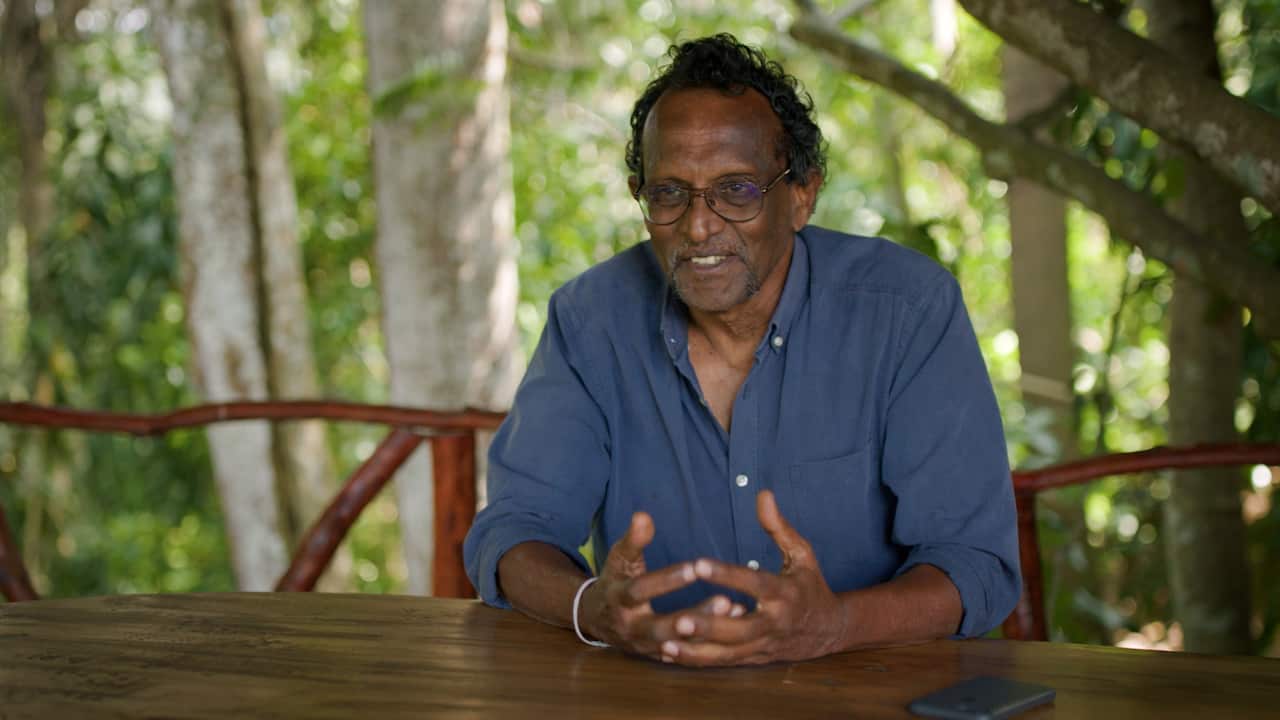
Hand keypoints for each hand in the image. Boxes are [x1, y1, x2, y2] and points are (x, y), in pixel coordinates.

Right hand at [578, 511, 722, 659]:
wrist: (597, 618)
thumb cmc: (614, 580)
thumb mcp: (619, 558)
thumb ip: (633, 540)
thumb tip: (643, 516)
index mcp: (619, 600)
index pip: (641, 591)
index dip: (667, 580)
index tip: (695, 567)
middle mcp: (631, 628)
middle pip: (661, 627)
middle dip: (693, 616)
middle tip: (725, 601)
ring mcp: (646, 646)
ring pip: (679, 644)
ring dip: (708, 630)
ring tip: (736, 610)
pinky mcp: (660, 655)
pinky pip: (687, 652)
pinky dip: (711, 640)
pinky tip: (736, 624)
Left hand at [657, 490, 847, 665]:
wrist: (829, 630)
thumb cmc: (809, 585)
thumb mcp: (801, 554)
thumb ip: (779, 527)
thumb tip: (762, 494)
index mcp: (786, 594)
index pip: (755, 584)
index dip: (727, 575)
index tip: (699, 564)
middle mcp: (775, 623)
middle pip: (740, 630)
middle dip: (710, 627)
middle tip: (679, 619)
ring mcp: (764, 645)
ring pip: (730, 653)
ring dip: (698, 650)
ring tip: (667, 642)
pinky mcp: (754, 659)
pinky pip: (724, 662)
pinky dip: (699, 660)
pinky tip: (671, 653)